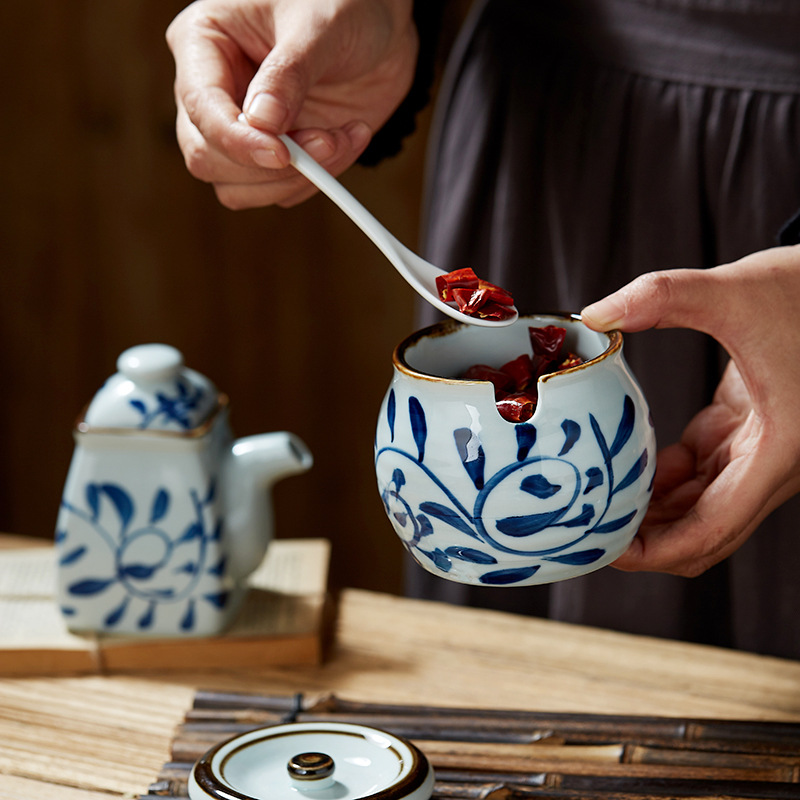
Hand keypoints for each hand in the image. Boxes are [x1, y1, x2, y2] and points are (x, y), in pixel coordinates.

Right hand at [166, 0, 416, 207]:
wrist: (381, 27)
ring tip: (342, 138)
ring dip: (297, 179)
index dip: (237, 141)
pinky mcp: (275, 155)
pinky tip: (347, 139)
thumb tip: (262, 124)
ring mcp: (243, 129)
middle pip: (209, 159)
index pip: (202, 108)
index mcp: (204, 43)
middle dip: (270, 166)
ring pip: (239, 187)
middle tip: (326, 143)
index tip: (281, 154)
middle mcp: (215, 92)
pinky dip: (319, 179)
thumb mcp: (318, 26)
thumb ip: (289, 74)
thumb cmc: (343, 5)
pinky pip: (282, 192)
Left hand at [581, 245, 799, 576]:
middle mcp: (770, 466)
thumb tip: (595, 314)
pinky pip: (699, 476)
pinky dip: (662, 481)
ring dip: (651, 512)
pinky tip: (626, 467)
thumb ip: (665, 297)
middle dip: (644, 540)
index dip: (654, 551)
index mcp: (777, 453)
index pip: (710, 532)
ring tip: (595, 502)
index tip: (604, 548)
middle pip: (700, 533)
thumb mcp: (736, 292)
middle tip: (586, 528)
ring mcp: (757, 453)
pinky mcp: (745, 433)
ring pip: (699, 509)